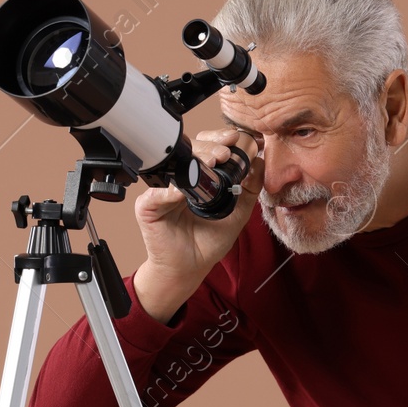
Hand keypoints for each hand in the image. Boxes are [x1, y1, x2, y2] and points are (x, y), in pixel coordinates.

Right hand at [133, 128, 264, 298]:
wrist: (190, 266)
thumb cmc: (208, 241)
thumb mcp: (238, 212)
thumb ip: (250, 188)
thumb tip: (259, 161)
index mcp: (200, 176)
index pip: (208, 148)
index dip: (221, 140)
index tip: (237, 140)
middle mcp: (180, 178)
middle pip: (193, 149)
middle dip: (212, 146)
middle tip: (226, 153)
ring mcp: (163, 190)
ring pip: (176, 163)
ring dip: (195, 159)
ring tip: (212, 161)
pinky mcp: (148, 206)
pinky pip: (156, 194)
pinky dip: (170, 191)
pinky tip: (182, 190)